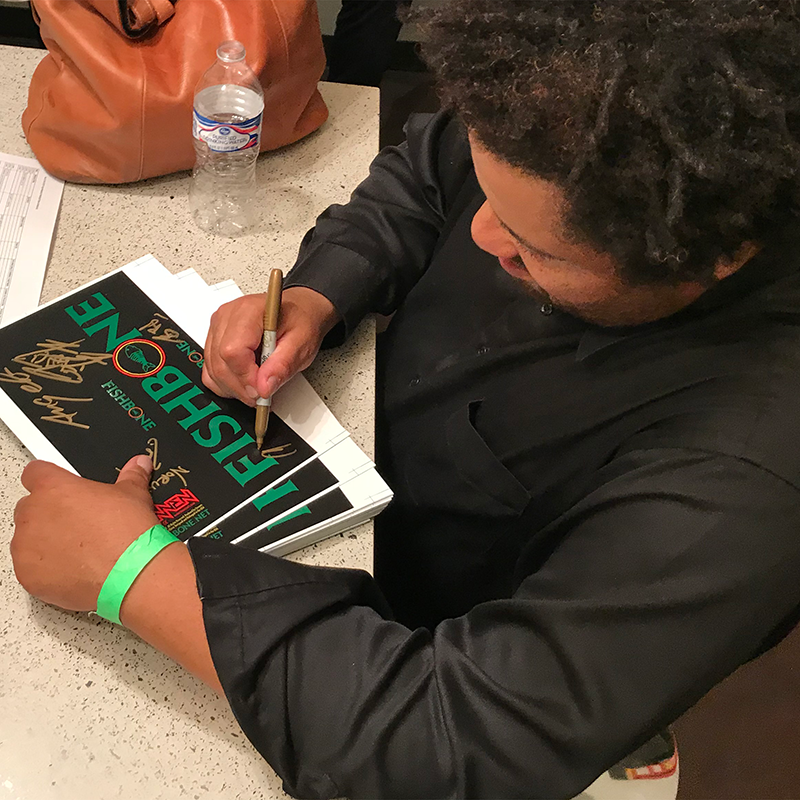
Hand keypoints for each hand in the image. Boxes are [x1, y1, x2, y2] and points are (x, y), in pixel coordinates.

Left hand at [11, 455, 160, 611]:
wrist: (129, 572)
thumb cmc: (127, 533)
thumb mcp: (134, 495)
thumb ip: (131, 476)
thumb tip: (139, 465)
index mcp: (54, 487)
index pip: (35, 472)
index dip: (51, 480)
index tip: (64, 491)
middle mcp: (33, 512)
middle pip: (30, 506)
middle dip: (49, 514)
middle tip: (78, 524)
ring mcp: (25, 545)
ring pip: (27, 538)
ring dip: (45, 542)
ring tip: (79, 550)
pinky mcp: (26, 574)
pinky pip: (28, 567)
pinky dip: (45, 568)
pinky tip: (73, 569)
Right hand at [202, 286, 339, 405]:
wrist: (298, 309)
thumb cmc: (300, 321)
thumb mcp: (302, 343)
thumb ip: (283, 366)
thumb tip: (264, 387)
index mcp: (249, 311)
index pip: (233, 351)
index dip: (246, 377)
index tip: (262, 390)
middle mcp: (228, 316)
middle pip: (220, 362)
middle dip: (241, 387)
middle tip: (262, 394)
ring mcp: (218, 327)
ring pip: (212, 369)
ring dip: (234, 387)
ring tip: (257, 385)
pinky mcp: (214, 338)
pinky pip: (210, 369)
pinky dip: (226, 382)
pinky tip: (244, 381)